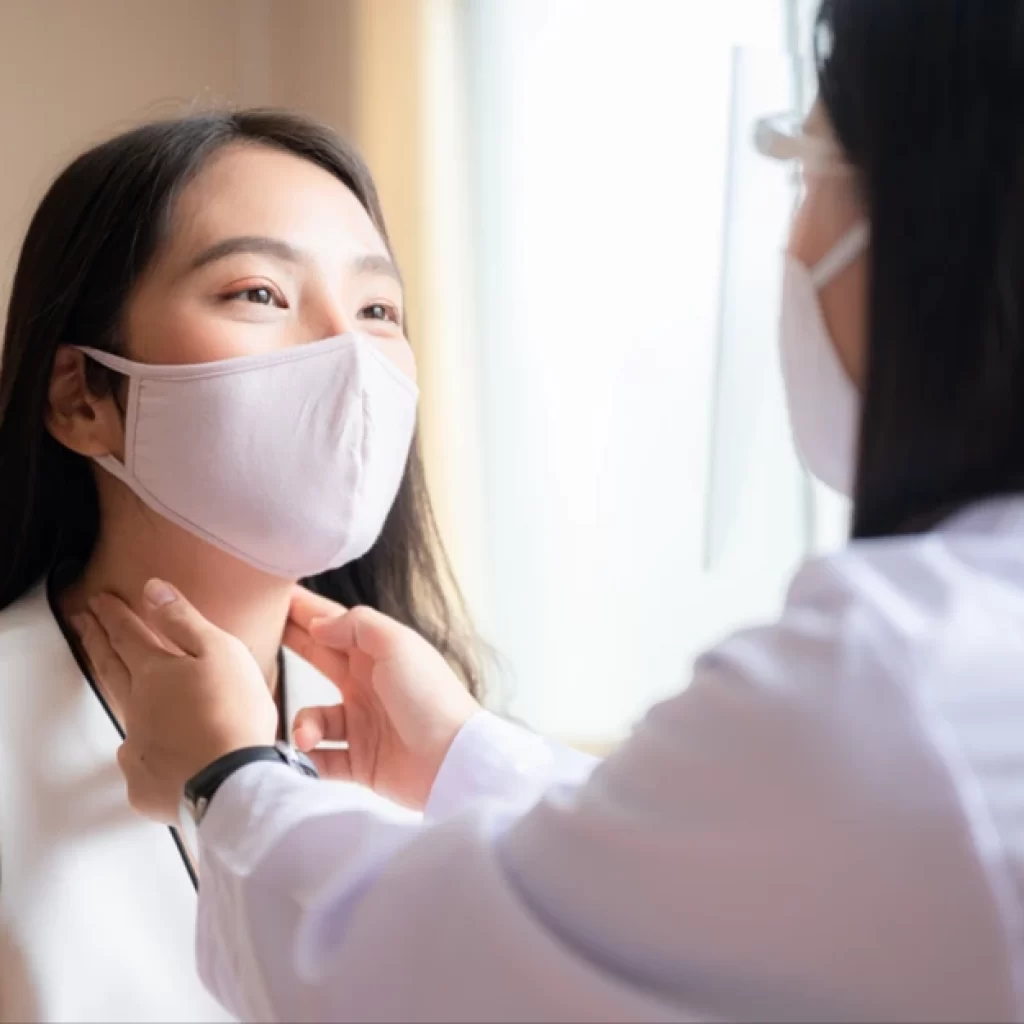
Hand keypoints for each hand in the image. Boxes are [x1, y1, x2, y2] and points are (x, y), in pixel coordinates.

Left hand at [73, 579, 277, 823]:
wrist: (232, 781)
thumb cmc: (233, 712)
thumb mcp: (219, 651)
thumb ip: (183, 620)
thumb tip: (152, 590)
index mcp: (155, 673)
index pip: (127, 635)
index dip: (113, 615)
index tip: (98, 600)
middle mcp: (138, 708)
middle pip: (111, 669)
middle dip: (98, 642)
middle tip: (83, 624)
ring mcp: (138, 748)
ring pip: (122, 713)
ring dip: (114, 689)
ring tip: (111, 676)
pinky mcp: (146, 784)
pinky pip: (138, 761)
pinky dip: (140, 749)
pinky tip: (146, 747)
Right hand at [285, 588, 479, 809]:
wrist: (452, 761)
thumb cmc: (430, 697)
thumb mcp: (397, 645)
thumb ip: (356, 626)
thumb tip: (318, 625)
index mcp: (377, 653)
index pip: (333, 623)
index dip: (304, 610)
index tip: (270, 597)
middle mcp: (367, 685)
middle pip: (318, 659)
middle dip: (288, 648)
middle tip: (252, 641)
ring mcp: (362, 724)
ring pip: (313, 718)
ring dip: (304, 724)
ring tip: (308, 735)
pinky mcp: (361, 762)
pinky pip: (321, 759)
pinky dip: (308, 759)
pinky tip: (307, 758)